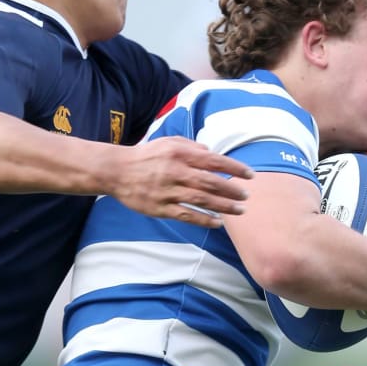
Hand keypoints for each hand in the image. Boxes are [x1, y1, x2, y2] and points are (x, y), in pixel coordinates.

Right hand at [110, 136, 254, 227]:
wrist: (116, 171)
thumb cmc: (146, 155)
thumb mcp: (168, 142)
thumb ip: (191, 146)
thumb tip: (211, 152)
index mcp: (180, 153)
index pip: (214, 161)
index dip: (234, 168)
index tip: (250, 175)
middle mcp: (176, 171)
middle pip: (210, 182)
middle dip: (232, 190)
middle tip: (246, 196)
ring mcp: (168, 191)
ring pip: (202, 200)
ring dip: (223, 206)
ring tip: (240, 211)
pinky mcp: (160, 207)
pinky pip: (186, 215)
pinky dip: (204, 220)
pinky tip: (218, 222)